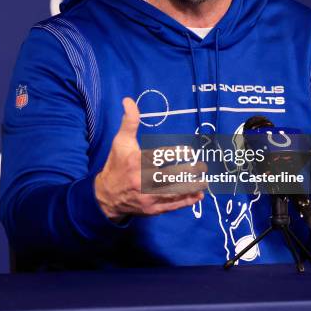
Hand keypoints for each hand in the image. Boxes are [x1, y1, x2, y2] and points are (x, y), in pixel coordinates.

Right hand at [94, 97, 206, 219]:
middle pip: (170, 176)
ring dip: (191, 187)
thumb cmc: (117, 164)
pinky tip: (198, 196)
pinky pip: (171, 205)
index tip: (189, 151)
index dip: (176, 153)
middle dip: (189, 171)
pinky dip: (186, 202)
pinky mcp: (151, 209)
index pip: (160, 156)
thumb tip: (129, 100)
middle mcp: (142, 180)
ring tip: (204, 181)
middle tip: (203, 166)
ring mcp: (147, 196)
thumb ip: (129, 121)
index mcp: (137, 162)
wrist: (106, 195)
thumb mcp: (121, 141)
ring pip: (174, 192)